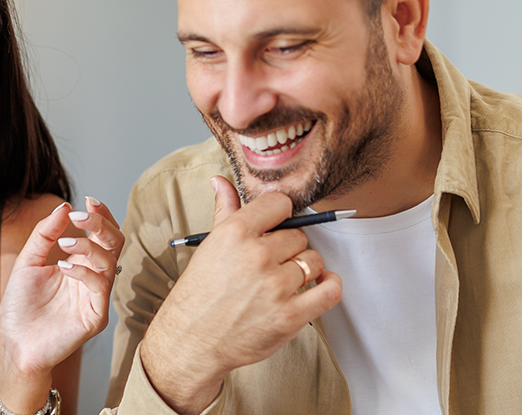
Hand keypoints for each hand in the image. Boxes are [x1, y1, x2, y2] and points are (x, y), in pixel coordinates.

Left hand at [0, 197, 124, 412]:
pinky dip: (83, 271)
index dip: (101, 216)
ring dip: (89, 246)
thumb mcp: (28, 262)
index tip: (88, 200)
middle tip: (81, 216)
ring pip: (110, 262)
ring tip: (64, 243)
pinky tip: (63, 268)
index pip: (102, 235)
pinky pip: (100, 287)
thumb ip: (44, 235)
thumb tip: (64, 207)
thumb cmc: (21, 306)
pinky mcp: (96, 316)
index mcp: (81, 264)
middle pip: (114, 244)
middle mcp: (93, 279)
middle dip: (101, 224)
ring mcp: (96, 297)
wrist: (14, 342)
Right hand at [141, 176, 340, 414]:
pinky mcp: (291, 316)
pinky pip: (330, 291)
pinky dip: (329, 286)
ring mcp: (276, 287)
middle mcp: (257, 256)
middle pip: (299, 236)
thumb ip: (224, 211)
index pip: (280, 204)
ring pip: (314, 261)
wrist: (192, 341)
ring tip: (285, 281)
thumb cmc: (199, 295)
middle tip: (271, 263)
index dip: (280, 215)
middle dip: (288, 248)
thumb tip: (220, 181)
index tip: (276, 227)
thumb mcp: (209, 247)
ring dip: (305, 270)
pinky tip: (317, 286)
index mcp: (235, 233)